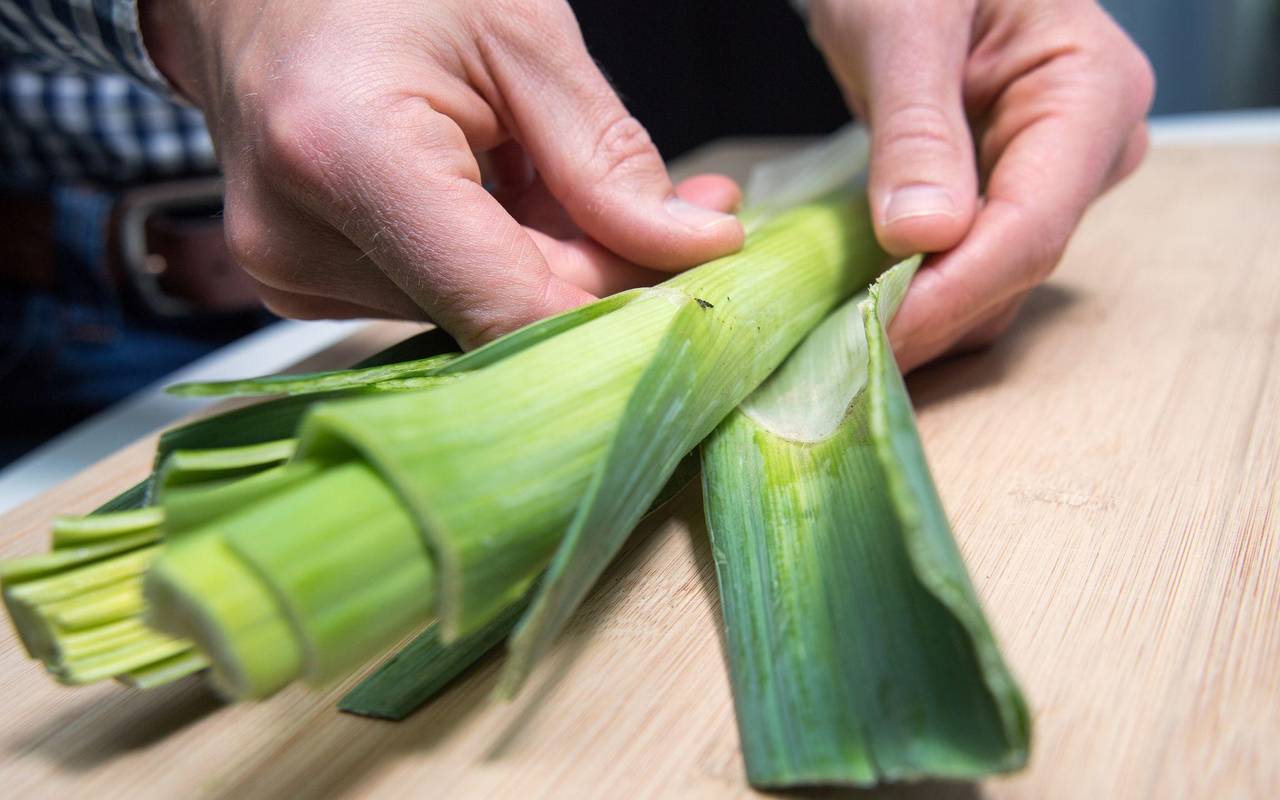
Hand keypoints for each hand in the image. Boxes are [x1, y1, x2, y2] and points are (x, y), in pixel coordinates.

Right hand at [140, 0, 742, 347]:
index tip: (698, 277)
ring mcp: (289, 272)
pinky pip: (435, 295)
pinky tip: (507, 191)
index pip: (508, 308)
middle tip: (686, 211)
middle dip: (603, 272)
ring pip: (475, 311)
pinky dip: (494, 258)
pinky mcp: (297, 281)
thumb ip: (607, 159)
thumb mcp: (520, 34)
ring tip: (564, 172)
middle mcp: (298, 238)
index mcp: (347, 155)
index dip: (618, 312)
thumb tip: (698, 245)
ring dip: (550, 261)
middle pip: (499, 315)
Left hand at [809, 0, 1153, 369]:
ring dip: (917, 316)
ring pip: (992, 281)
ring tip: (832, 342)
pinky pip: (965, 265)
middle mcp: (1087, 148)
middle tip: (834, 357)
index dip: (953, 292)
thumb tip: (924, 237)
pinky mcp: (1001, 194)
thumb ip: (916, 128)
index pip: (1032, 226)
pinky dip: (911, 292)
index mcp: (1090, 93)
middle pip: (1014, 265)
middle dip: (928, 314)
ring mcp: (1047, 177)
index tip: (877, 335)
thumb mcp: (907, 23)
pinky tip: (851, 309)